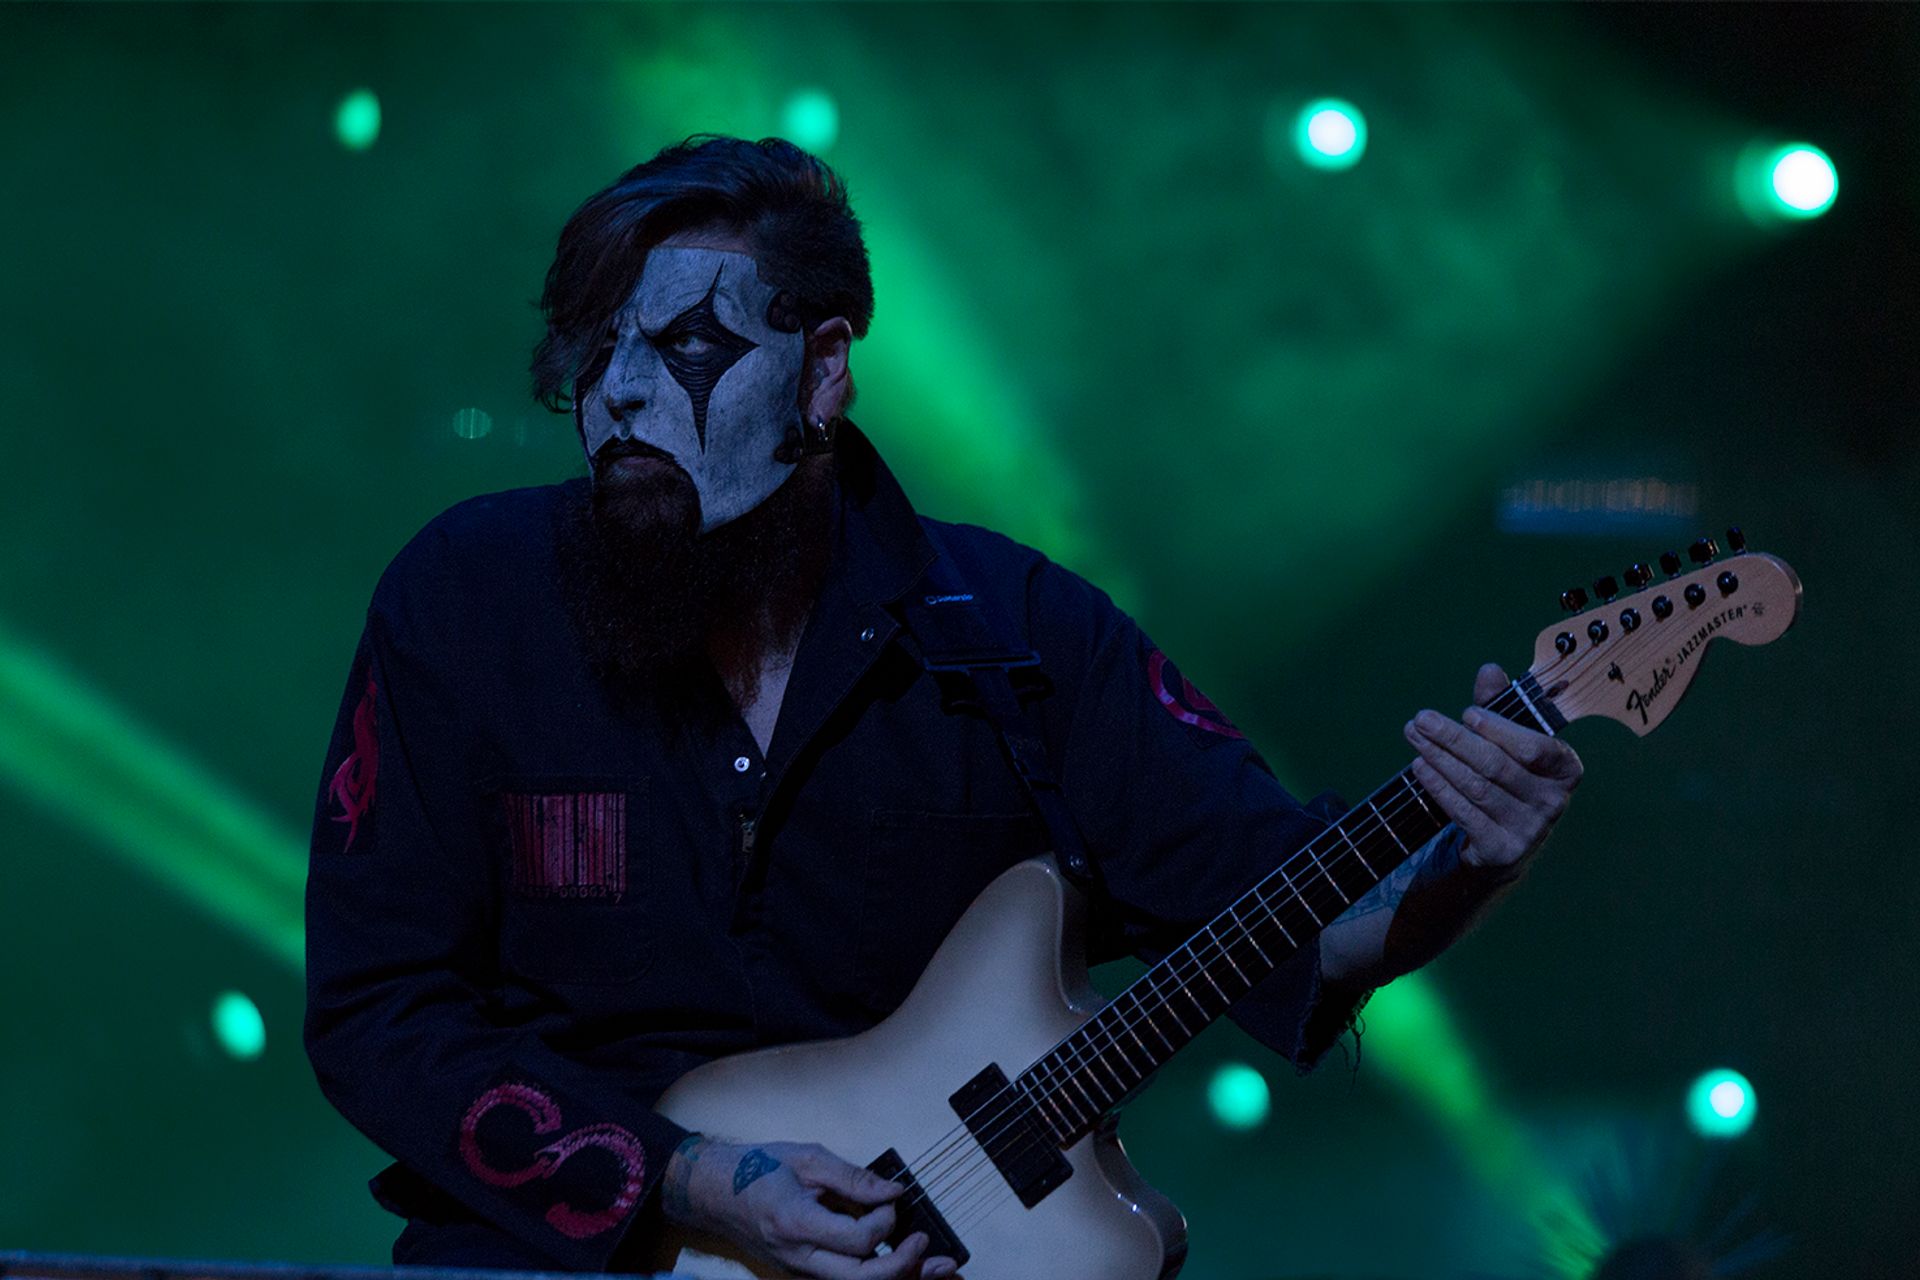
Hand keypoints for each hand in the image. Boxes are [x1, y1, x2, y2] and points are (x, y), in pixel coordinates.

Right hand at [663, 1137, 957, 1278]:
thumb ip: (854, 1178)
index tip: (892, 1201)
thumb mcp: (808, 1159)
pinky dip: (880, 1275)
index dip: (885, 1222)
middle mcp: (799, 1257)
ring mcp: (801, 1270)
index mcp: (797, 1223)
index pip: (857, 1241)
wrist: (715, 1192)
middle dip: (903, 1268)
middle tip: (929, 1247)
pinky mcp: (805, 1272)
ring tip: (938, 1270)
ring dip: (899, 1278)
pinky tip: (907, 1266)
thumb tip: (895, 1192)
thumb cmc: (758, 1168)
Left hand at [1403, 662, 1582, 874]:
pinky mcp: (1502, 850)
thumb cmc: (1507, 777)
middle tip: (1421, 719)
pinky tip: (1420, 767)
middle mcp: (1553, 801)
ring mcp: (1529, 830)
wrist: (1504, 842)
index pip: (1535, 746)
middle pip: (1496, 765)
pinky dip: (1438, 787)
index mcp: (1566, 769)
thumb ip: (1498, 706)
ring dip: (1440, 759)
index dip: (1498, 729)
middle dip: (1454, 739)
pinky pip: (1464, 812)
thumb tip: (1489, 670)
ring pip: (1477, 787)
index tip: (1465, 713)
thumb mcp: (1506, 741)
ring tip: (1414, 737)